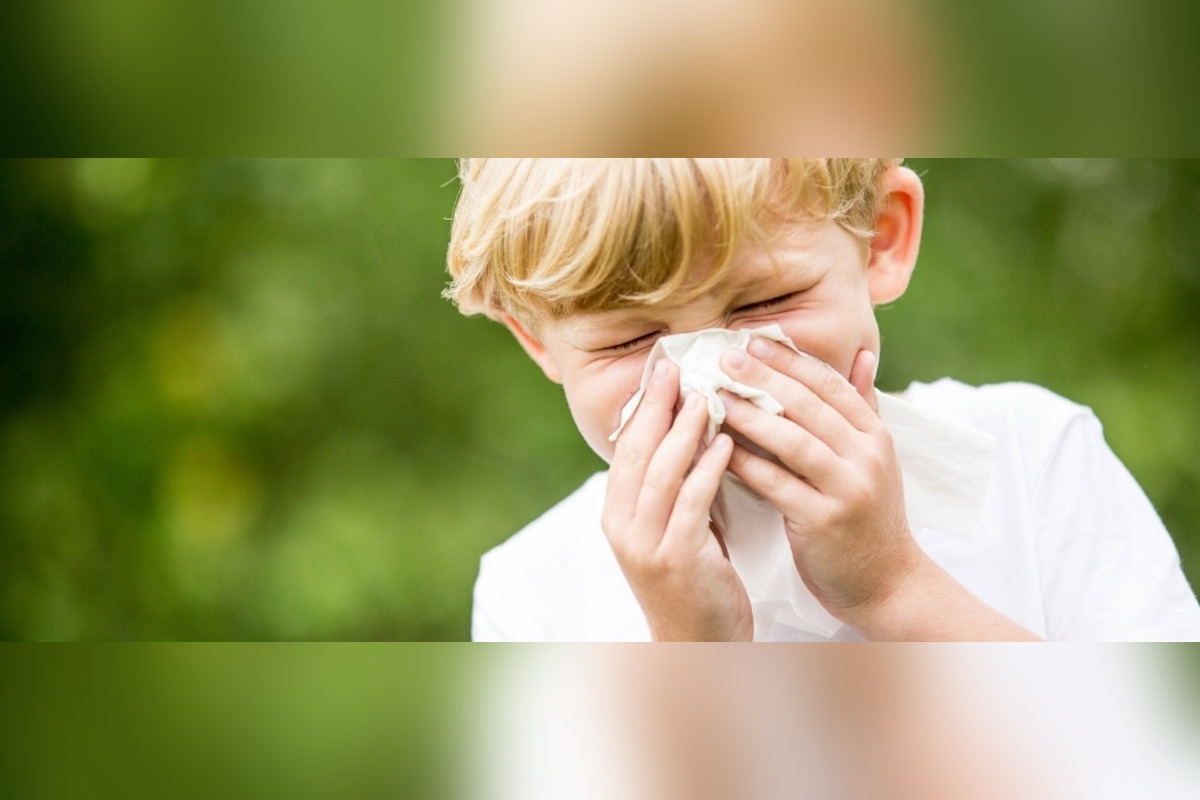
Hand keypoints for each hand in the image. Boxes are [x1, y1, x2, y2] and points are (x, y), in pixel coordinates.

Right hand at [603, 360, 752, 640]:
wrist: (696, 648)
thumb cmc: (695, 583)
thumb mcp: (675, 529)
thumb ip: (675, 487)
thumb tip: (690, 432)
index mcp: (617, 514)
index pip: (625, 447)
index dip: (643, 405)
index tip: (663, 367)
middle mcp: (622, 526)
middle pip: (636, 451)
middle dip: (657, 405)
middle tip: (677, 366)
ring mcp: (644, 545)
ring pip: (660, 473)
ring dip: (683, 431)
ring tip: (708, 396)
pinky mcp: (675, 560)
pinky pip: (691, 504)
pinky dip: (706, 470)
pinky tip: (726, 444)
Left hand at [718, 341, 923, 628]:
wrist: (887, 582)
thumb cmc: (868, 515)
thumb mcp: (875, 458)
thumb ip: (863, 405)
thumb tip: (861, 355)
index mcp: (875, 434)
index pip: (830, 384)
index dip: (790, 359)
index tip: (753, 339)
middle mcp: (866, 456)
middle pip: (809, 405)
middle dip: (764, 377)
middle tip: (725, 358)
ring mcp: (847, 489)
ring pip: (792, 441)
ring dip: (750, 416)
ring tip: (714, 397)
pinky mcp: (824, 521)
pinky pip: (777, 484)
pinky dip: (746, 464)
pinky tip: (718, 449)